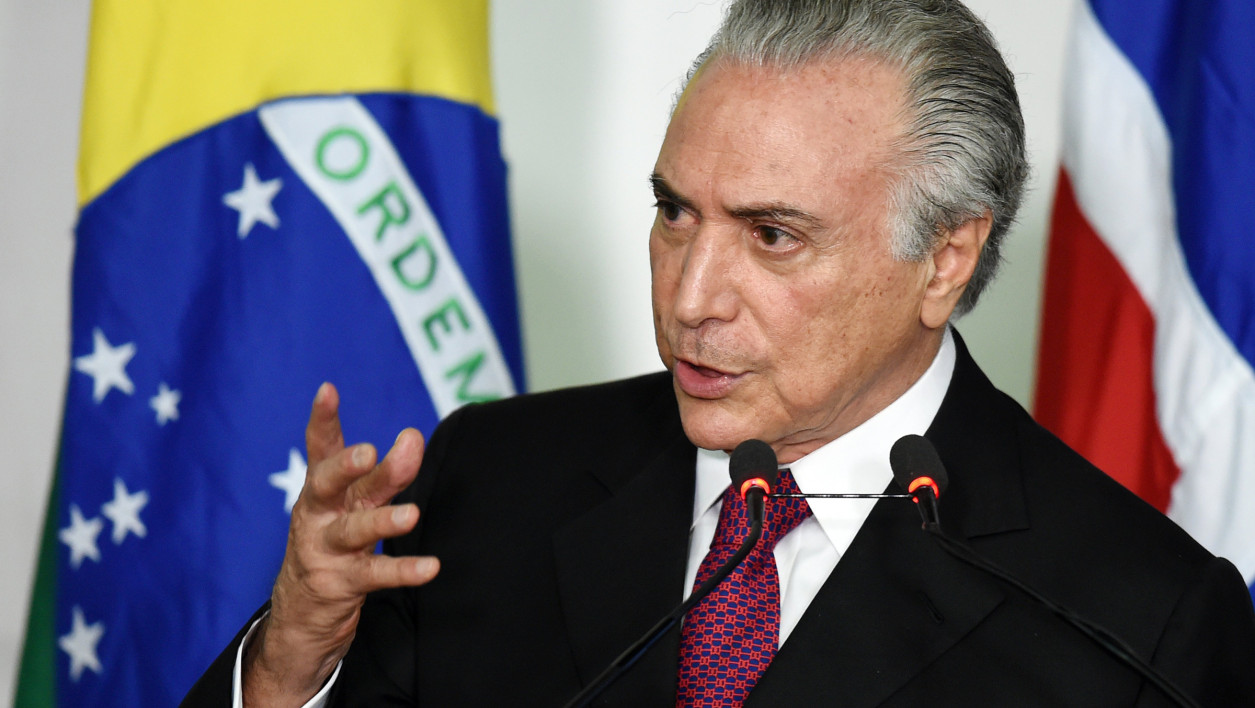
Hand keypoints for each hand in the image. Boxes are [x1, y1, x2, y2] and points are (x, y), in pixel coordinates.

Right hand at [242, 383, 440, 705]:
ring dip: (383, 521)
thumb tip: (413, 438)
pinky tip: (430, 567)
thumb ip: (386, 472)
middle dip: (345, 467)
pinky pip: (376, 575)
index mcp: (321, 490)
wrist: (302, 612)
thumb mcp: (354, 502)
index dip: (322, 419)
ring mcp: (325, 549)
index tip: (327, 390)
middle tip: (368, 452)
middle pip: (328, 484)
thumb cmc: (335, 542)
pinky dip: (404, 571)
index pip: (320, 448)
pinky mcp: (341, 583)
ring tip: (410, 515)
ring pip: (353, 530)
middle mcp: (317, 515)